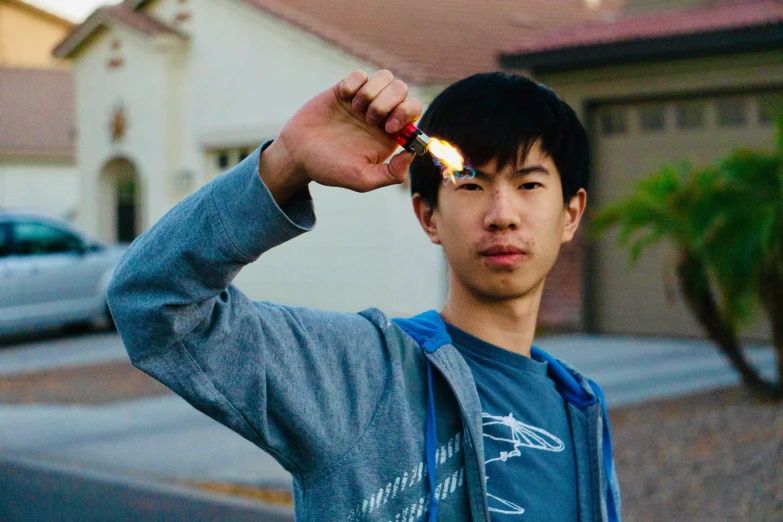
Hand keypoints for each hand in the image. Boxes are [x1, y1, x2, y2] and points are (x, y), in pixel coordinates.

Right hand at [259, 70, 422, 203]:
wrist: (296, 154)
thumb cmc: (329, 169)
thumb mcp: (362, 180)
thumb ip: (391, 174)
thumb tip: (412, 154)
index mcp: (389, 135)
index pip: (413, 112)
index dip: (407, 114)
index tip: (390, 128)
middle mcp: (380, 115)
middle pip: (403, 90)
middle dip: (390, 101)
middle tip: (370, 119)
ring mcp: (362, 101)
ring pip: (385, 77)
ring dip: (373, 91)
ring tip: (355, 109)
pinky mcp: (344, 90)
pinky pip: (360, 74)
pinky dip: (354, 83)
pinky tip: (342, 98)